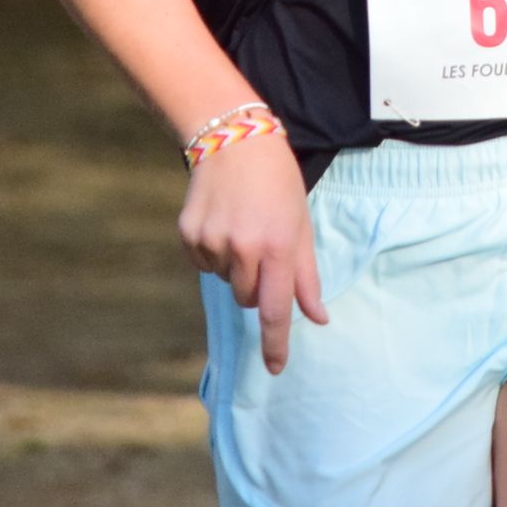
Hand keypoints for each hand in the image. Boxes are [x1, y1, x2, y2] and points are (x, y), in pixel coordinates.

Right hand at [177, 131, 327, 374]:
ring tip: (241, 225)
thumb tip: (318, 318)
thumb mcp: (301, 224)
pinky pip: (204, 265)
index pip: (275, 310)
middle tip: (262, 246)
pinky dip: (213, 252)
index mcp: (278, 246)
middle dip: (257, 285)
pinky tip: (221, 220)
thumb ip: (307, 276)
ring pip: (226, 282)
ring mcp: (212, 241)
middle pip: (248, 299)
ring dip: (235, 266)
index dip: (275, 343)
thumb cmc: (277, 182)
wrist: (234, 138)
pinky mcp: (189, 234)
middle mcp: (244, 248)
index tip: (275, 368)